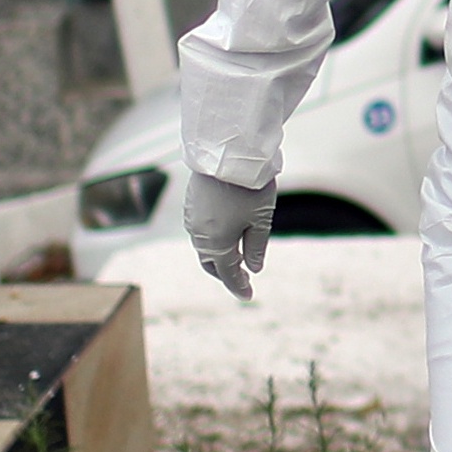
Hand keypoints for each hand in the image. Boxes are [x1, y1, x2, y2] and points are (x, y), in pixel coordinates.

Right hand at [184, 172, 276, 299]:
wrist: (227, 155)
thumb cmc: (249, 189)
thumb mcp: (261, 221)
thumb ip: (256, 248)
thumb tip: (253, 269)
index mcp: (217, 244)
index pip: (228, 274)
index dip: (238, 286)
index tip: (248, 296)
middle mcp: (199, 235)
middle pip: (210, 263)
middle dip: (225, 274)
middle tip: (242, 280)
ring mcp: (192, 219)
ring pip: (203, 247)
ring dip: (217, 257)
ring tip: (235, 259)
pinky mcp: (190, 205)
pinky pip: (199, 231)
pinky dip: (211, 240)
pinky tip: (223, 236)